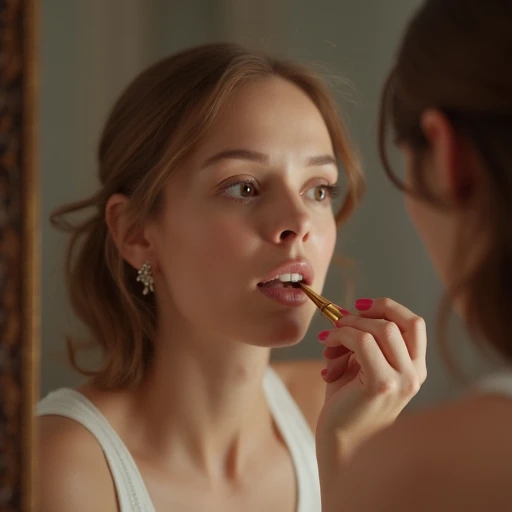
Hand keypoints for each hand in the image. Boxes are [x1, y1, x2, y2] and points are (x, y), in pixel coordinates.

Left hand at [316, 298, 426, 462]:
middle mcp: (414, 374)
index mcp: (414, 368)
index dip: (387, 307)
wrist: (340, 443)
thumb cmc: (347, 402)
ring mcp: (401, 381)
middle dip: (365, 314)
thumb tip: (344, 310)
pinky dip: (340, 337)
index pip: (414, 323)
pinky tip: (327, 351)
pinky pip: (361, 342)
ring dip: (348, 327)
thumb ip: (359, 338)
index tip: (359, 306)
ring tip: (329, 341)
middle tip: (339, 321)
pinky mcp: (381, 385)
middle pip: (402, 321)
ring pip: (381, 329)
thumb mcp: (358, 364)